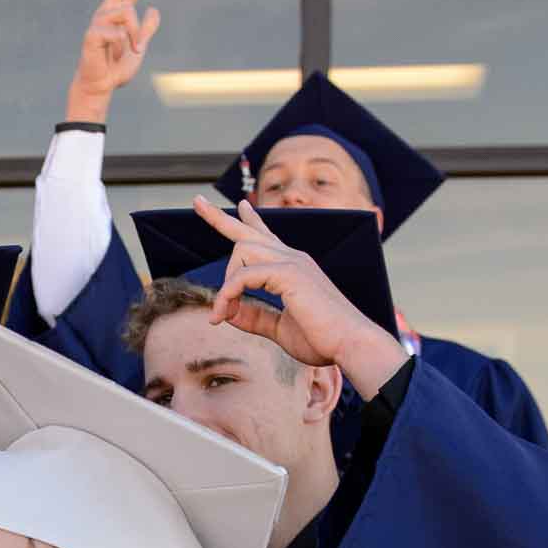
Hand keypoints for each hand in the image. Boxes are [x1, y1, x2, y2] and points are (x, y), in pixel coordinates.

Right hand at [65, 0, 162, 121]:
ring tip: (127, 51)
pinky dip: (121, 47)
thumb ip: (147, 29)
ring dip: (134, 35)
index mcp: (119, 13)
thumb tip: (154, 8)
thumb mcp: (139, 46)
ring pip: (128, 12)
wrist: (101, 86)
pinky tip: (113, 55)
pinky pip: (118, 32)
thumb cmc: (116, 68)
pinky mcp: (92, 32)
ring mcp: (99, 20)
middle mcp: (107, 12)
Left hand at [194, 198, 409, 393]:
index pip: (266, 237)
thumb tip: (227, 312)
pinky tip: (224, 315)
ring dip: (225, 284)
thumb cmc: (323, 339)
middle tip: (197, 202)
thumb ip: (254, 318)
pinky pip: (242, 276)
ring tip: (222, 314)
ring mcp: (293, 262)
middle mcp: (293, 258)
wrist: (351, 345)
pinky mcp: (289, 273)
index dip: (249, 221)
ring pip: (241, 251)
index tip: (238, 205)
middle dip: (219, 219)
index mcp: (293, 267)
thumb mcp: (279, 328)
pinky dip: (227, 295)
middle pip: (248, 232)